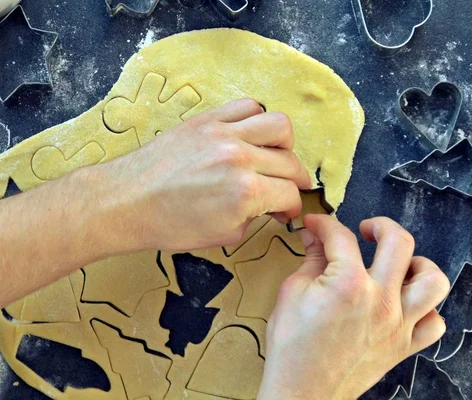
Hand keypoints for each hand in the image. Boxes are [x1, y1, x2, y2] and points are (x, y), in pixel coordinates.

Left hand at [96, 98, 311, 251]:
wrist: (126, 202)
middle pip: (291, 162)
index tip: (287, 210)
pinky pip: (247, 107)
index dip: (293, 207)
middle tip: (286, 189)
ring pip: (279, 125)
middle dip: (295, 181)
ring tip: (275, 156)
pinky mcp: (207, 120)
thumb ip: (254, 217)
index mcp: (246, 193)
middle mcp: (240, 158)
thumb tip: (268, 205)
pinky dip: (256, 120)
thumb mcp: (222, 235)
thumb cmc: (168, 225)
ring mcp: (224, 134)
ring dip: (285, 144)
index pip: (290, 194)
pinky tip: (250, 136)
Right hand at [258, 215, 449, 399]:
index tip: (317, 226)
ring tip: (398, 265)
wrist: (303, 393)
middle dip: (380, 225)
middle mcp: (381, 300)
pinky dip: (427, 309)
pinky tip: (406, 304)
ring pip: (433, 281)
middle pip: (399, 242)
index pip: (341, 236)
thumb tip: (314, 237)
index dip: (324, 224)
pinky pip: (434, 323)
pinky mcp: (404, 345)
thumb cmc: (293, 350)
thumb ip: (310, 260)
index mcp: (349, 284)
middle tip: (366, 231)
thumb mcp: (291, 294)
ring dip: (418, 264)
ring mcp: (398, 324)